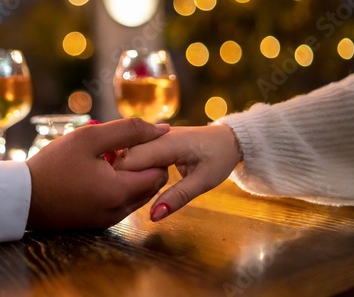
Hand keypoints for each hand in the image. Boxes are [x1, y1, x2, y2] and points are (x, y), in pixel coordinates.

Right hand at [26, 118, 169, 229]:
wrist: (22, 197)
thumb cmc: (54, 165)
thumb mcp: (90, 137)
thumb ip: (128, 130)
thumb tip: (161, 128)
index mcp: (120, 191)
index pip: (160, 173)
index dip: (154, 153)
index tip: (135, 142)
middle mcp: (119, 211)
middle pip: (152, 186)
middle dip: (145, 165)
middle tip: (121, 149)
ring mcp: (109, 220)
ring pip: (139, 196)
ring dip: (133, 176)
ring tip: (109, 159)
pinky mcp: (99, 223)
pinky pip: (123, 204)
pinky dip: (120, 187)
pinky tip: (100, 173)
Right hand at [118, 124, 240, 221]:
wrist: (229, 138)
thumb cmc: (220, 158)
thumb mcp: (204, 181)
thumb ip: (178, 197)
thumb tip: (154, 216)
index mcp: (167, 144)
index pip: (131, 160)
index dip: (124, 179)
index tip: (126, 197)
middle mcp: (156, 136)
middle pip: (125, 155)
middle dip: (124, 176)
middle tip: (133, 196)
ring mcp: (153, 136)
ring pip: (127, 152)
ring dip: (128, 171)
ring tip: (136, 188)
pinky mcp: (153, 138)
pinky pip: (135, 150)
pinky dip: (134, 166)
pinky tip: (139, 179)